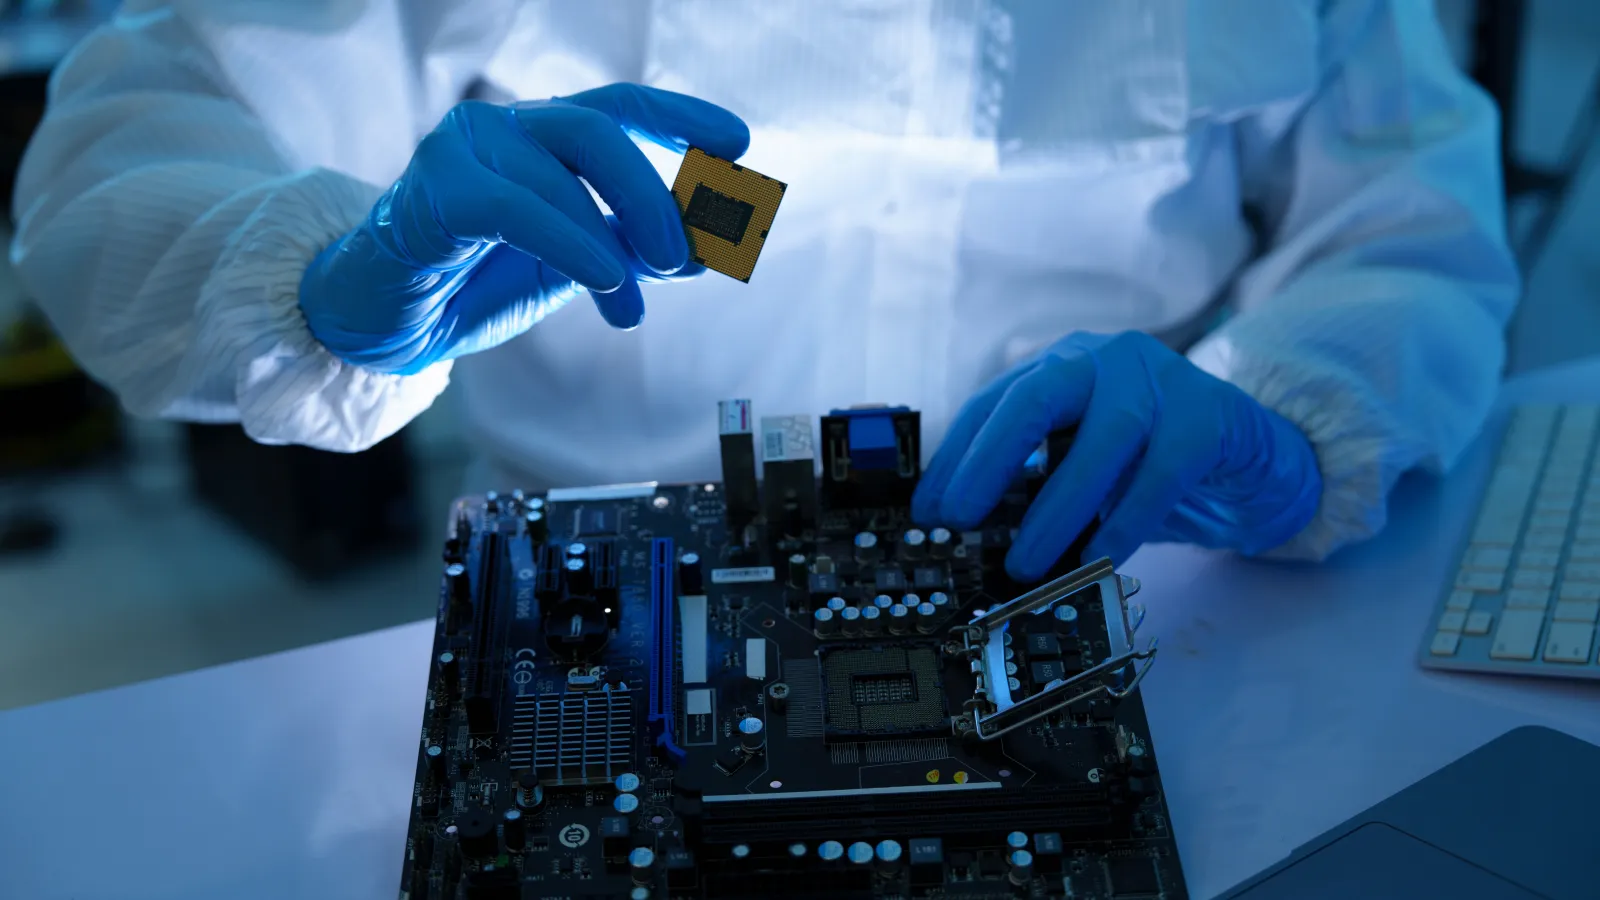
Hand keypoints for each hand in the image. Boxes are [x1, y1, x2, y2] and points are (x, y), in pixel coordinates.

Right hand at [298, 83, 750, 374]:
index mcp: (540, 139)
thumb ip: (636, 253)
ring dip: (611, 241)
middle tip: (684, 256)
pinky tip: (606, 279)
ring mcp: (460, 150)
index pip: (618, 107)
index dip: (680, 118)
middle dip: (653, 192)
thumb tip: (710, 250)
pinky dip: (571, 240)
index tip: (739, 143)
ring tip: (631, 301)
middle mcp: (501, 128)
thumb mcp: (576, 270)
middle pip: (596, 129)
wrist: (389, 325)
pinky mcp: (431, 192)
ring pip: (559, 171)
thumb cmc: (476, 283)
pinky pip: (513, 206)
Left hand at [913, 331, 1321, 580]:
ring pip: (1101, 439)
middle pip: (1036, 397)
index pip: (992, 404)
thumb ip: (1037, 482)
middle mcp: (1103, 360)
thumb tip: (974, 537)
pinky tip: (1098, 558)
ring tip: (1025, 563)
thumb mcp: (1084, 461)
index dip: (955, 459)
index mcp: (1061, 366)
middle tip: (958, 518)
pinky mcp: (1207, 417)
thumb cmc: (1151, 458)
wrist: (1251, 450)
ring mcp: (1160, 381)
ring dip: (1057, 507)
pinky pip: (1159, 475)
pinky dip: (1124, 522)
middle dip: (989, 460)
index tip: (927, 513)